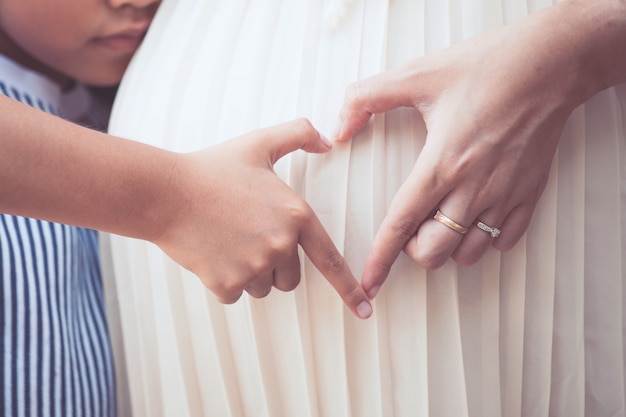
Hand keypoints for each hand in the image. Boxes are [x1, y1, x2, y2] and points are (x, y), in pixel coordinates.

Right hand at [154, 119, 372, 318]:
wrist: (165, 192)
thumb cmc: (212, 167)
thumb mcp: (259, 143)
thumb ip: (299, 134)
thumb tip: (328, 141)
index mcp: (295, 216)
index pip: (330, 259)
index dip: (349, 287)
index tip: (365, 309)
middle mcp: (280, 245)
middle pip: (290, 277)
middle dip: (275, 263)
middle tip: (247, 235)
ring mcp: (253, 268)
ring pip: (262, 287)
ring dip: (250, 273)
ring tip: (227, 241)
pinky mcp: (226, 284)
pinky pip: (234, 295)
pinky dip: (225, 280)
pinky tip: (211, 252)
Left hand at [333, 3, 603, 298]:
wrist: (550, 64)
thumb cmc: (486, 67)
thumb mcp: (416, 74)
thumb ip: (366, 99)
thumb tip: (337, 129)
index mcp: (440, 165)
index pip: (400, 225)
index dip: (380, 260)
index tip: (368, 284)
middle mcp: (472, 190)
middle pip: (434, 253)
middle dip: (414, 249)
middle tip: (412, 225)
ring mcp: (504, 196)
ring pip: (468, 254)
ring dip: (448, 247)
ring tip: (443, 221)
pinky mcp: (529, 194)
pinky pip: (504, 241)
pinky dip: (485, 240)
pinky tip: (477, 218)